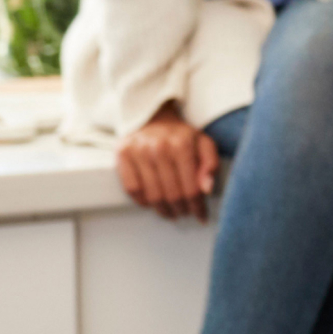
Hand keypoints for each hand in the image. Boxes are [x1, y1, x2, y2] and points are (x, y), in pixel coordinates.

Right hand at [117, 103, 218, 220]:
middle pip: (172, 194)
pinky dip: (142, 201)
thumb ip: (210, 164)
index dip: (197, 206)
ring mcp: (138, 151)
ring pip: (152, 195)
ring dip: (163, 210)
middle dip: (181, 209)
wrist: (152, 117)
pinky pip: (132, 189)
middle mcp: (159, 148)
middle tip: (184, 214)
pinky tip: (151, 203)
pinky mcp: (122, 154)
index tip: (201, 216)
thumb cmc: (181, 136)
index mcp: (182, 145)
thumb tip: (207, 189)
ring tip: (170, 212)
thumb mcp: (203, 143)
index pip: (191, 187)